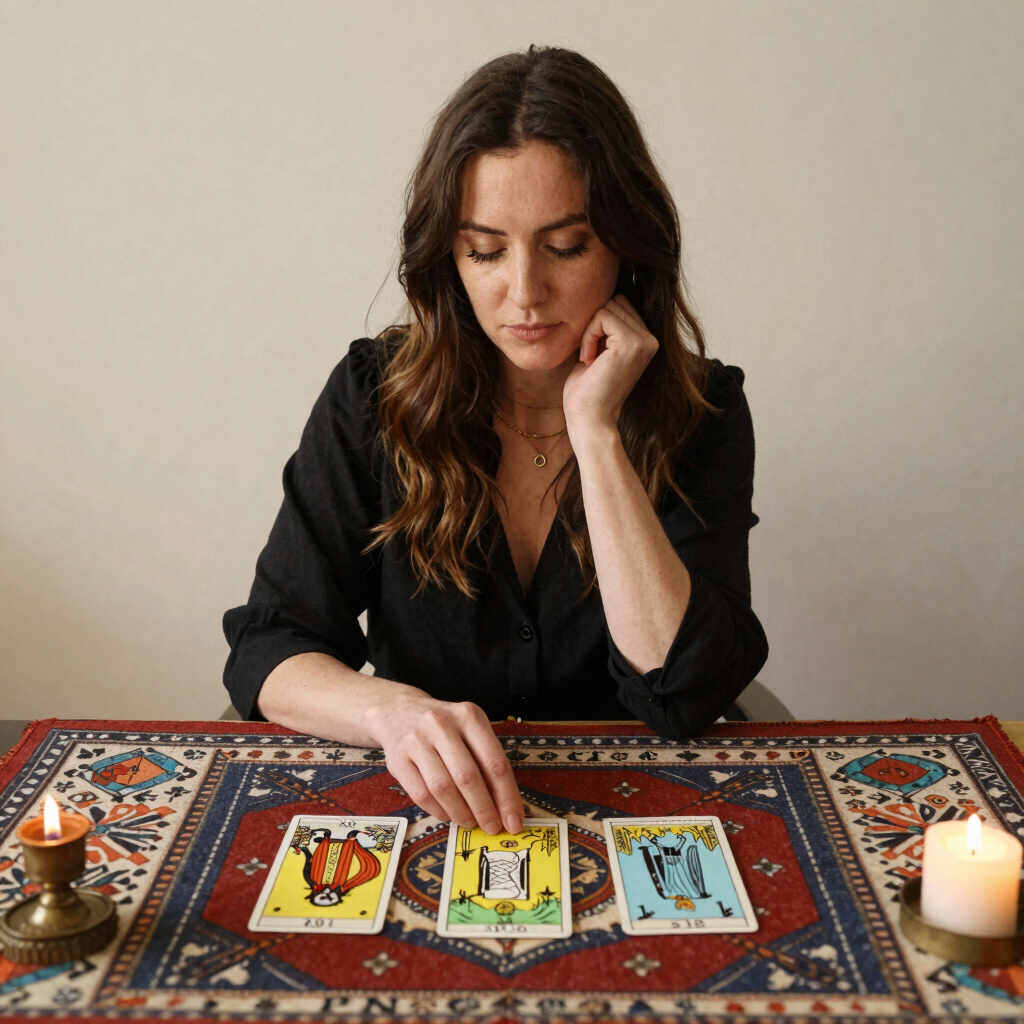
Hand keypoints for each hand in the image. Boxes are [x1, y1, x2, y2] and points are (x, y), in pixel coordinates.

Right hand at [368, 690, 524, 835]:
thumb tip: (505, 807)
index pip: (494, 762)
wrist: (399, 711)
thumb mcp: (470, 730)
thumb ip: (487, 761)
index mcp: (469, 716)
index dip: (506, 796)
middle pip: (468, 776)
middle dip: (484, 809)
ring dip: (460, 813)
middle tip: (492, 828)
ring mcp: (416, 740)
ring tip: (470, 822)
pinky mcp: (397, 758)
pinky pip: (421, 794)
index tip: (514, 821)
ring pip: (442, 788)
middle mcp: (442, 725)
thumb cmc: (445, 727)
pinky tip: (448, 815)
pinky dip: (438, 810)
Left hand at [563, 295, 658, 436]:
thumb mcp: (598, 351)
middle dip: (594, 323)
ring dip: (589, 330)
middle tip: (589, 355)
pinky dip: (587, 335)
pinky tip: (588, 359)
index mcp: (645, 340)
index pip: (619, 305)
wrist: (590, 419)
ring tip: (589, 358)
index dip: (598, 324)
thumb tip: (597, 299)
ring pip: (608, 306)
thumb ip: (605, 328)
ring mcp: (644, 341)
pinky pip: (602, 316)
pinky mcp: (631, 343)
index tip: (591, 354)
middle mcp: (650, 339)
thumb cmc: (587, 390)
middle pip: (615, 301)